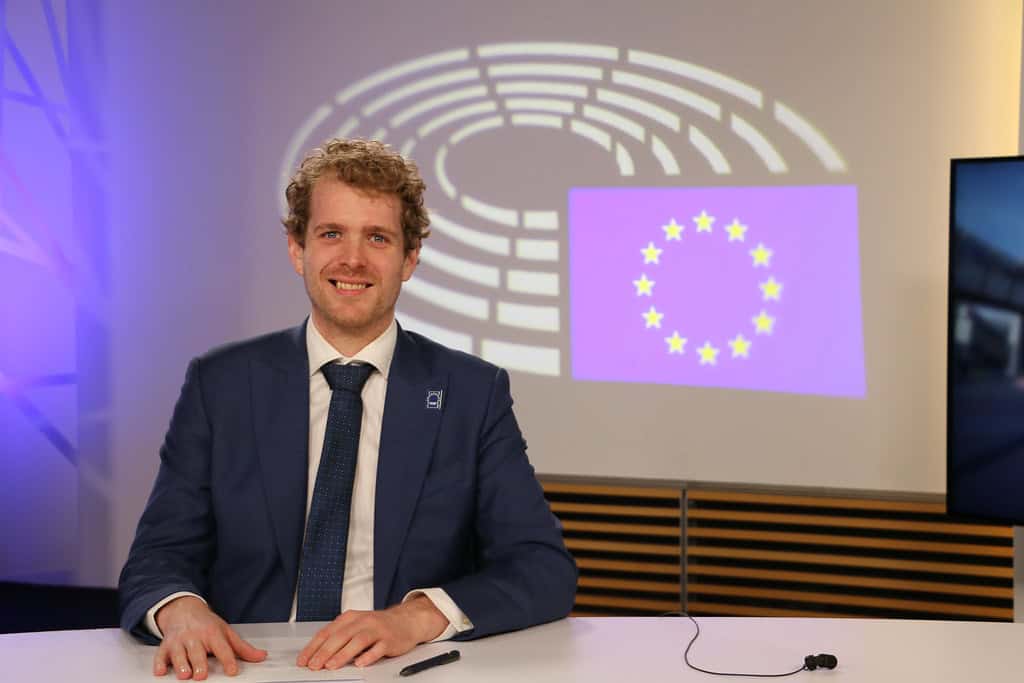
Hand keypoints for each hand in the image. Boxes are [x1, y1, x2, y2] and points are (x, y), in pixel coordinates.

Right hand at [153, 595, 266, 678]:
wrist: (184, 609)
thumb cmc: (206, 624)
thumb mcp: (226, 632)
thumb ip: (242, 648)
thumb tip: (261, 657)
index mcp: (212, 634)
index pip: (222, 648)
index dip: (228, 659)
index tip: (232, 670)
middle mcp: (195, 637)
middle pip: (197, 651)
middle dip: (199, 663)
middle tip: (201, 674)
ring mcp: (179, 641)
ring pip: (179, 654)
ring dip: (181, 664)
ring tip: (185, 675)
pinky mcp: (165, 646)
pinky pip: (160, 655)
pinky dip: (159, 663)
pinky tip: (160, 671)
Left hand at [296, 595, 447, 669]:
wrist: (407, 620)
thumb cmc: (378, 625)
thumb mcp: (356, 625)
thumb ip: (339, 637)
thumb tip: (318, 654)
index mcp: (350, 618)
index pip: (327, 632)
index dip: (314, 647)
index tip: (304, 660)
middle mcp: (362, 622)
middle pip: (340, 636)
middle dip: (324, 652)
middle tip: (314, 665)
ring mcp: (377, 630)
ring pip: (357, 641)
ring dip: (343, 654)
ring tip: (331, 666)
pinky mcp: (389, 640)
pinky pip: (378, 648)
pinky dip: (368, 656)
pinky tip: (360, 663)